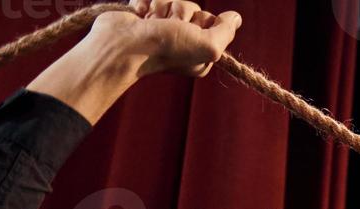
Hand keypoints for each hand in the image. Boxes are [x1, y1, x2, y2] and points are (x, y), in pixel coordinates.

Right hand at [91, 1, 242, 78]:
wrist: (122, 44)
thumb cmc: (166, 48)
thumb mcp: (207, 46)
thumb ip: (225, 32)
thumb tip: (236, 18)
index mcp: (200, 52)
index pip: (212, 21)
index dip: (202, 20)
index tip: (191, 31)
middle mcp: (182, 40)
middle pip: (193, 7)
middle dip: (181, 11)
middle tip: (169, 26)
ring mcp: (161, 27)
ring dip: (161, 6)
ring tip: (151, 22)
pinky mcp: (143, 14)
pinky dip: (145, 2)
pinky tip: (140, 15)